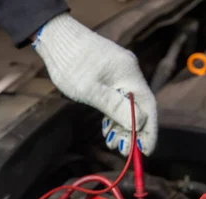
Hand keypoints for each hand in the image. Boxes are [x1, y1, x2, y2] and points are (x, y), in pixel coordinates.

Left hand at [33, 14, 156, 155]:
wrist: (57, 39)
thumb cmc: (71, 63)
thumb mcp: (91, 90)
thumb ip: (114, 107)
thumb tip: (137, 124)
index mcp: (129, 75)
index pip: (147, 106)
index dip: (148, 130)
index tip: (146, 151)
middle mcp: (128, 73)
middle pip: (138, 108)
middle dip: (132, 132)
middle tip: (124, 152)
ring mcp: (118, 74)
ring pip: (126, 106)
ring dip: (121, 126)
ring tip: (111, 144)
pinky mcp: (107, 77)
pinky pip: (116, 100)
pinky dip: (113, 116)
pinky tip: (106, 130)